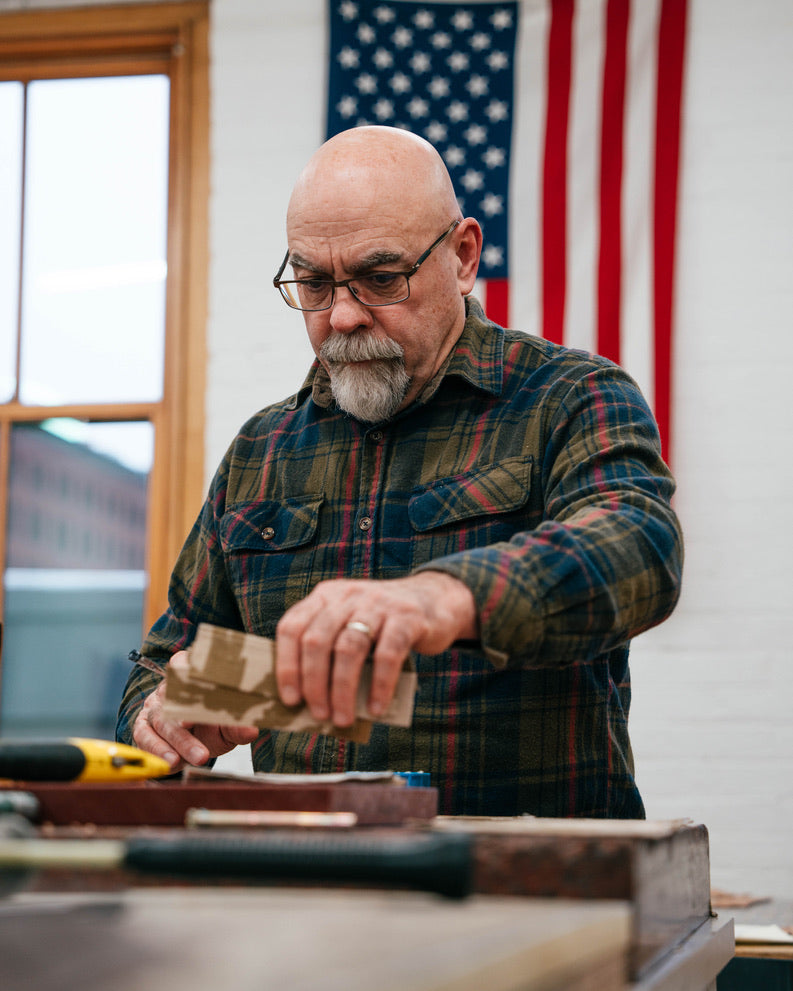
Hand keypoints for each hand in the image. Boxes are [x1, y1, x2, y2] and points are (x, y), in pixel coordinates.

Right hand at [132, 651, 258, 770]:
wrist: (195, 744)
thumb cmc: (212, 726)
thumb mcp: (227, 726)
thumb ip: (237, 726)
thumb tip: (251, 730)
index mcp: (189, 675)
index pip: (183, 662)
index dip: (188, 671)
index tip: (199, 683)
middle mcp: (167, 689)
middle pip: (174, 698)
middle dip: (190, 718)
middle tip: (205, 735)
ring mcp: (153, 708)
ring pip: (161, 722)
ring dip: (179, 742)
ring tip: (198, 757)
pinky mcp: (142, 728)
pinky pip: (144, 738)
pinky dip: (158, 751)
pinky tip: (173, 763)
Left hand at [274, 571, 477, 726]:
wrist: (435, 599)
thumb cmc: (383, 624)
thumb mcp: (350, 622)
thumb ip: (329, 648)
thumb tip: (308, 701)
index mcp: (325, 596)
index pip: (292, 628)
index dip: (287, 665)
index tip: (291, 699)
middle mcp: (347, 595)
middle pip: (317, 641)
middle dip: (314, 684)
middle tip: (319, 714)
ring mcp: (377, 604)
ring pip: (349, 649)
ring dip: (342, 690)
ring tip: (343, 718)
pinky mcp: (407, 618)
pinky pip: (388, 655)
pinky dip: (379, 686)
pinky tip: (376, 708)